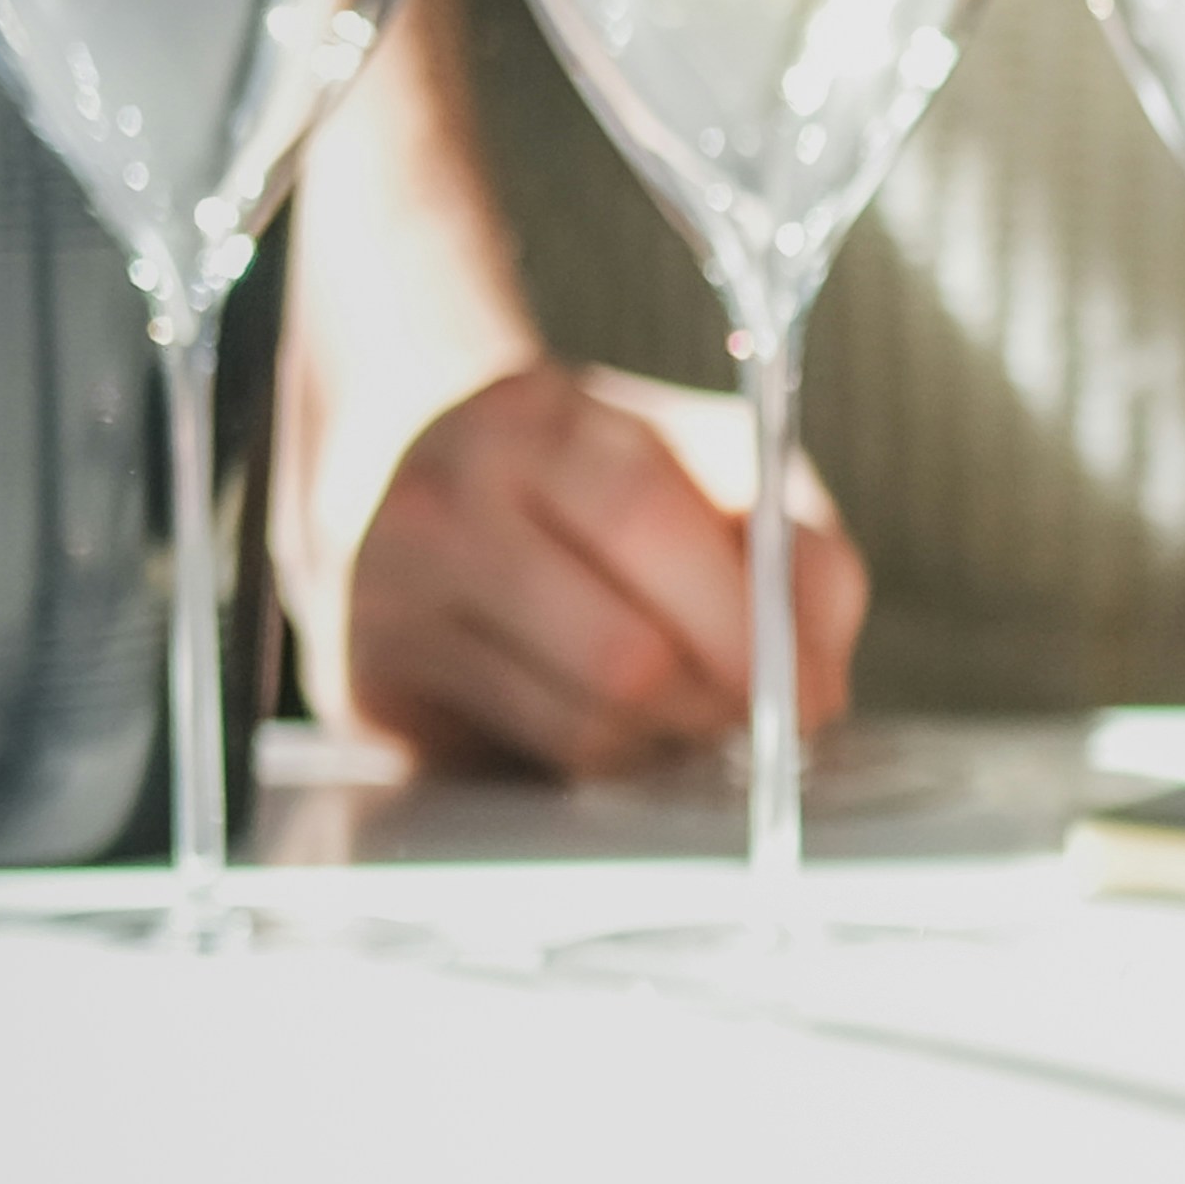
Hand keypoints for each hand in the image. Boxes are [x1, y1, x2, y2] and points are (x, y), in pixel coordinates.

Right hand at [334, 363, 865, 778]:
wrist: (410, 478)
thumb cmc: (599, 482)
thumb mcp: (713, 472)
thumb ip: (796, 549)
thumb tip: (816, 674)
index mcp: (535, 421)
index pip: (647, 523)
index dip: (747, 624)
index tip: (814, 691)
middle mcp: (443, 500)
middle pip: (622, 652)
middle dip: (721, 704)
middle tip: (763, 722)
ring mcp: (387, 594)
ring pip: (586, 725)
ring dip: (670, 741)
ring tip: (690, 714)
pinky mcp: (368, 683)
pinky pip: (534, 758)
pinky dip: (609, 762)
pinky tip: (619, 725)